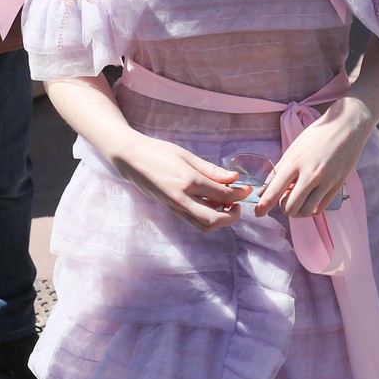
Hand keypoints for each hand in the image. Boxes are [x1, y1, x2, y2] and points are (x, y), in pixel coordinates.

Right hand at [114, 136, 247, 231]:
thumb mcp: (187, 156)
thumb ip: (211, 170)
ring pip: (204, 225)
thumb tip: (235, 178)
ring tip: (227, 205)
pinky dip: (208, 217)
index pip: (222, 195)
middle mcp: (182, 199)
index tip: (247, 188)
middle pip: (214, 220)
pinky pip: (194, 221)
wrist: (131, 160)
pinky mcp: (172, 210)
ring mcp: (176, 207)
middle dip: (232, 216)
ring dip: (221, 220)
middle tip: (239, 203)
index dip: (239, 194)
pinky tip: (212, 204)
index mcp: (188, 181)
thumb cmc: (159, 153)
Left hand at [256, 97, 373, 218]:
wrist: (347, 127)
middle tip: (285, 199)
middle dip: (283, 208)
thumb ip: (278, 171)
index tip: (258, 213)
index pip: (274, 192)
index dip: (263, 207)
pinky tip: (310, 200)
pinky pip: (320, 208)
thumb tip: (263, 191)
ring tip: (299, 199)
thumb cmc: (317, 135)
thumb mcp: (293, 149)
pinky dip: (311, 208)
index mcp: (294, 162)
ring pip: (305, 211)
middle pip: (289, 207)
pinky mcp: (337, 185)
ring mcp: (325, 181)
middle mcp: (310, 174)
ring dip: (298, 210)